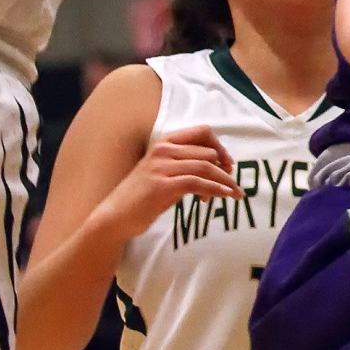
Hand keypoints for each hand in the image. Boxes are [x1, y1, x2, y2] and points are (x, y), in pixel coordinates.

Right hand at [92, 125, 242, 239]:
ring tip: (235, 193)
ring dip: (225, 180)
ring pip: (206, 166)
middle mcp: (164, 150)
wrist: (114, 217)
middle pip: (208, 150)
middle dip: (224, 167)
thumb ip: (184, 165)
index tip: (228, 163)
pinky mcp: (163, 186)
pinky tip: (223, 197)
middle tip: (232, 182)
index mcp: (165, 142)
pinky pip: (198, 183)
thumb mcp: (163, 172)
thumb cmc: (141, 196)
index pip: (202, 132)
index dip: (219, 145)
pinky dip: (215, 189)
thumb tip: (215, 167)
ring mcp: (162, 167)